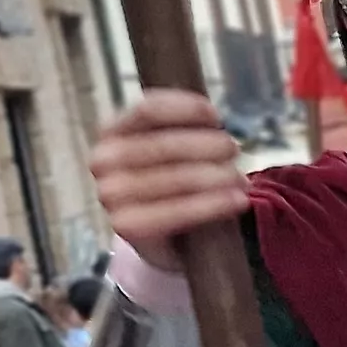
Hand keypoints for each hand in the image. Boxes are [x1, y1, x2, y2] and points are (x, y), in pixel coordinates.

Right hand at [88, 89, 248, 271]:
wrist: (164, 237)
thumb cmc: (172, 181)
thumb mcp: (176, 148)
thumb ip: (188, 129)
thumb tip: (216, 121)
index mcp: (113, 131)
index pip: (148, 110)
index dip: (187, 109)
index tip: (216, 117)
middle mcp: (104, 160)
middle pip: (165, 145)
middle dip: (209, 146)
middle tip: (235, 152)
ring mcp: (110, 195)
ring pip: (175, 177)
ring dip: (218, 177)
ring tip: (242, 180)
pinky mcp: (125, 226)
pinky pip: (176, 211)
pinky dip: (213, 204)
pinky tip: (237, 201)